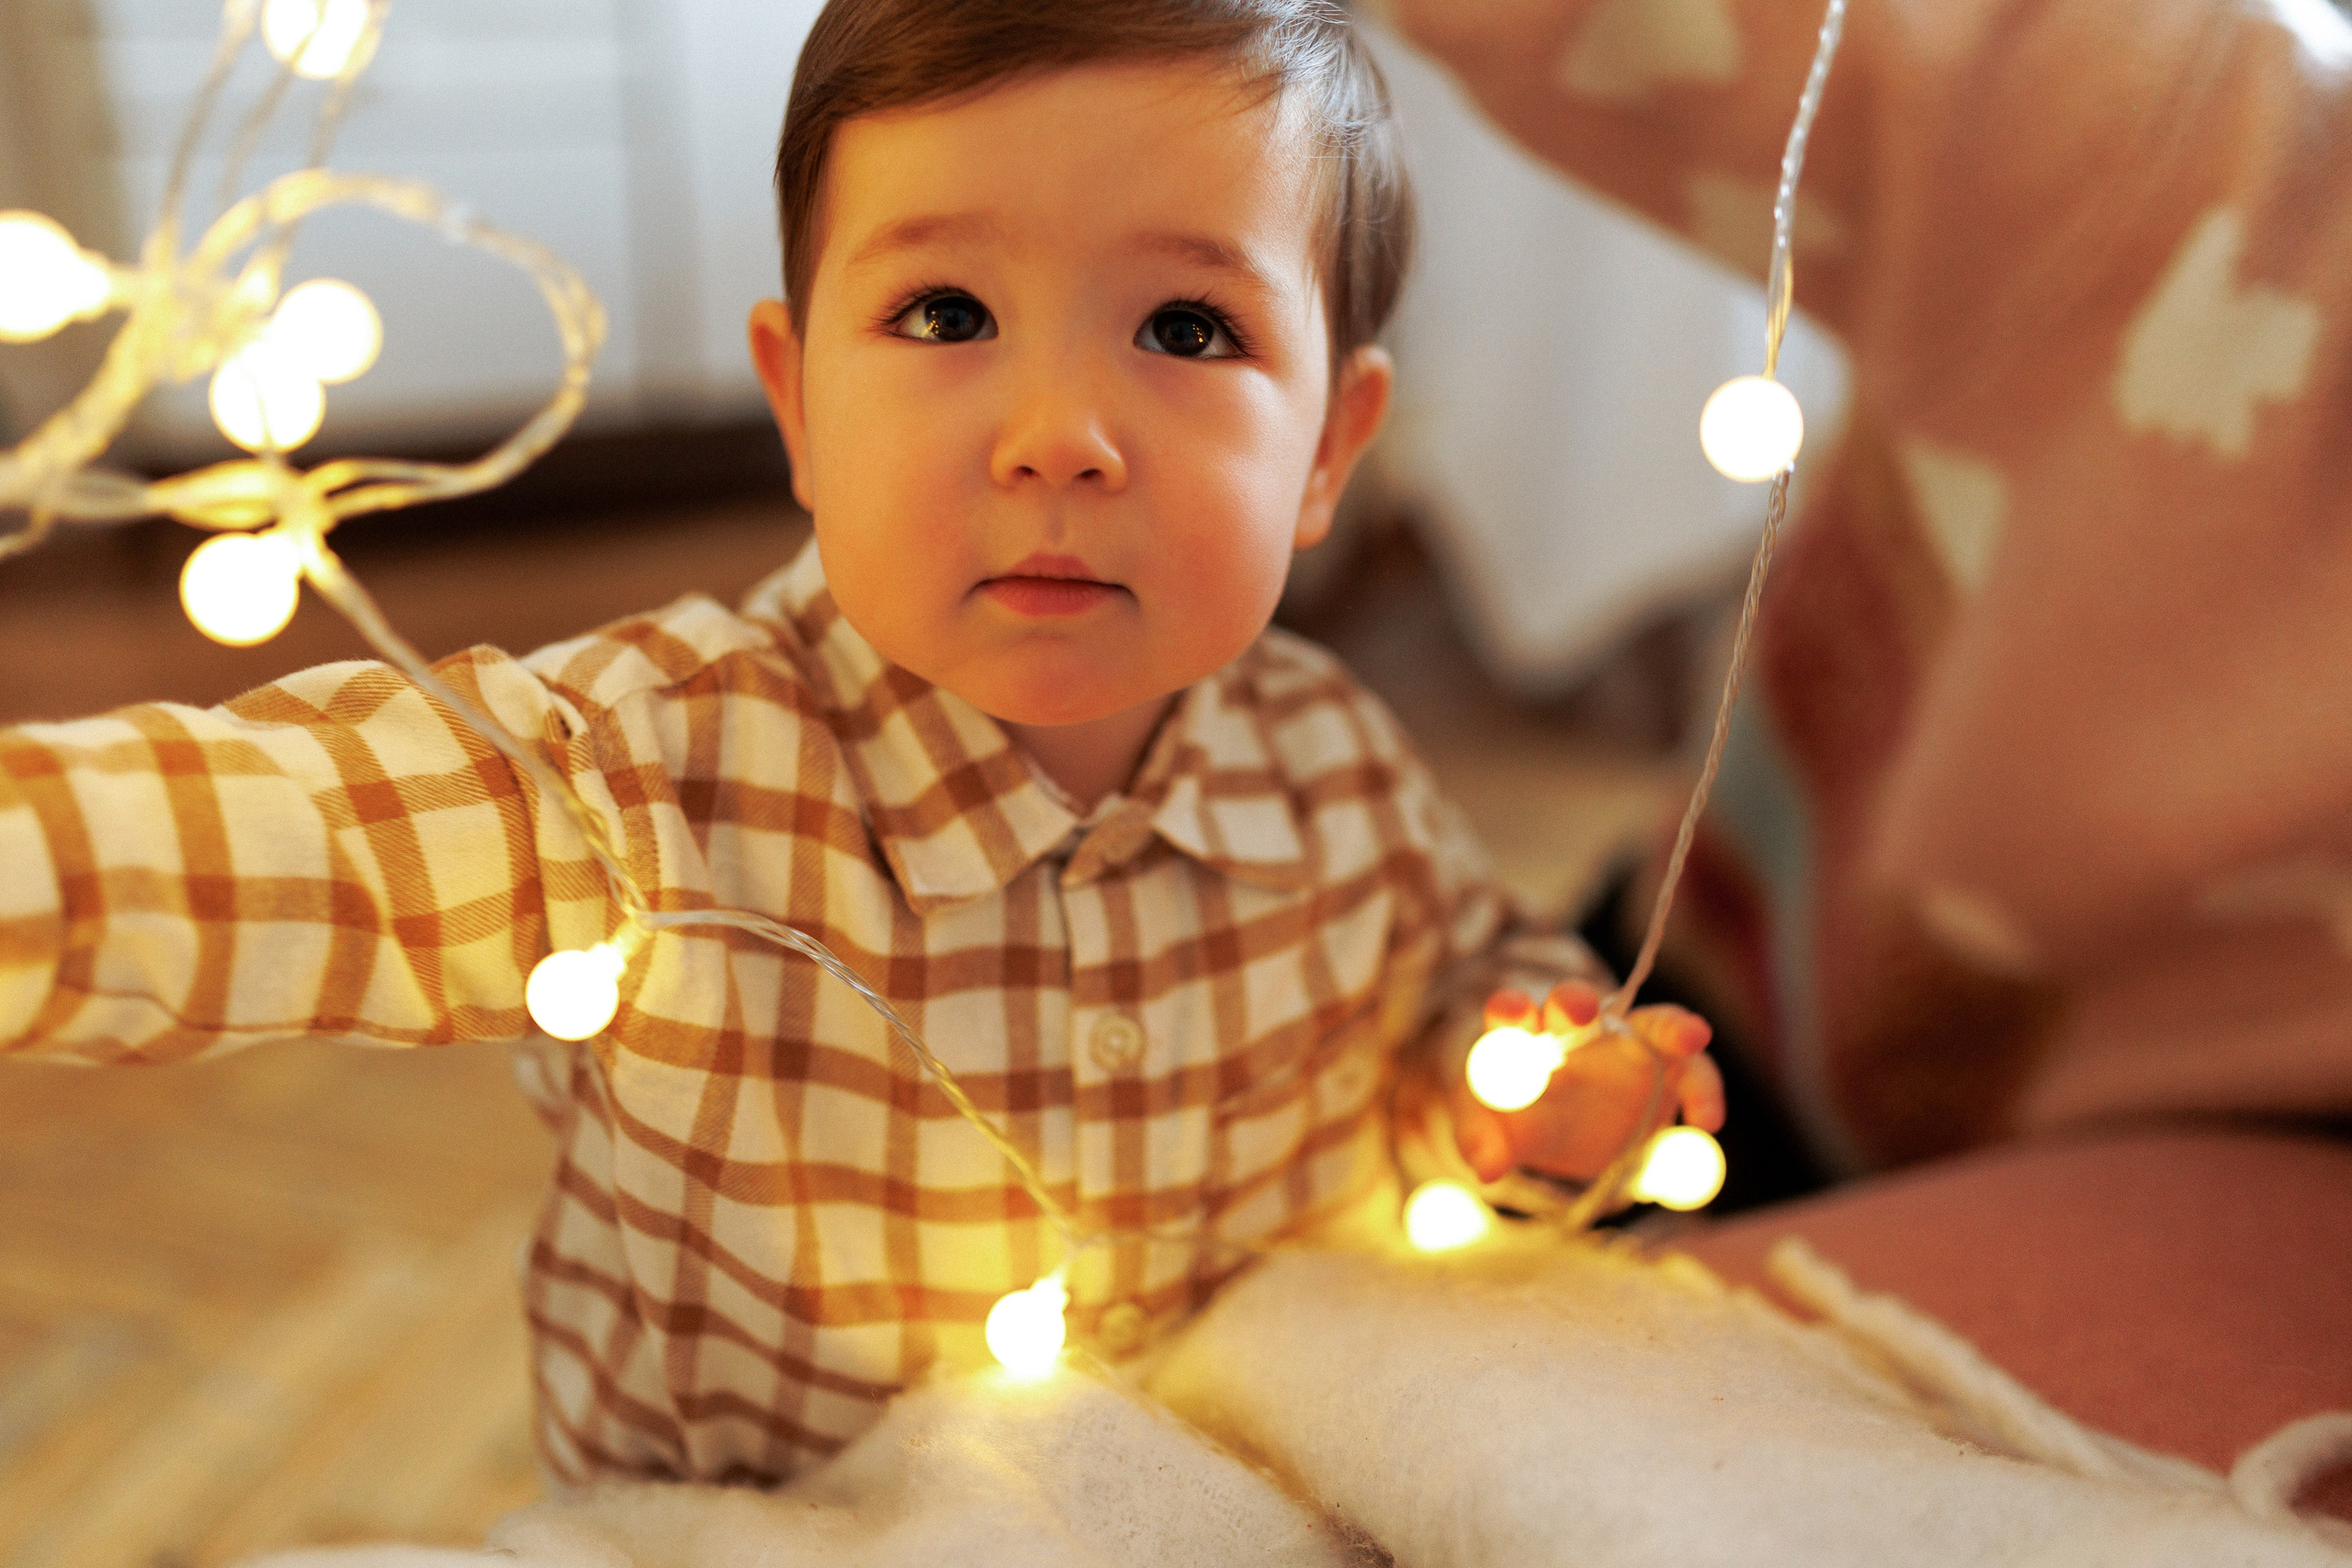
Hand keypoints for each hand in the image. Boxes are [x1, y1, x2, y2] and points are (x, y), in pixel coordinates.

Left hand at [1450, 980, 1722, 1183]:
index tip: (1511, 1012)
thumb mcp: (1498, 1133)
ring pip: (1650, 1021)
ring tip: (1693, 1037)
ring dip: (1673, 1027)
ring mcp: (1627, 1039)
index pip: (1511, 1012)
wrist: (1571, 1132)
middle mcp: (1576, 1028)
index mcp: (1524, 1037)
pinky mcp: (1669, 1061)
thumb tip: (1485, 1170)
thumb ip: (1486, 1143)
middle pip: (1572, 1003)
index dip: (1510, 1009)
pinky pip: (1693, 1068)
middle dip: (1575, 1002)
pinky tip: (1706, 1121)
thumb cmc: (1524, 1120)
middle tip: (1579, 1010)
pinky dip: (1703, 1089)